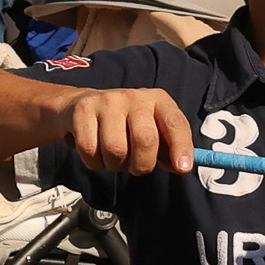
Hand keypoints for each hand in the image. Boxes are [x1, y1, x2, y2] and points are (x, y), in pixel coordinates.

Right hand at [60, 83, 195, 176]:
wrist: (82, 106)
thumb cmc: (124, 124)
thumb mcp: (151, 130)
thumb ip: (167, 149)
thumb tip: (181, 166)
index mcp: (158, 100)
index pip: (175, 123)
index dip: (181, 146)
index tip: (183, 168)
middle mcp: (135, 97)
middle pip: (145, 139)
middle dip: (142, 164)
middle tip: (136, 167)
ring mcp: (107, 101)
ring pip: (116, 150)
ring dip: (115, 165)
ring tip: (114, 156)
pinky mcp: (83, 110)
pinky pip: (90, 151)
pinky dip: (94, 162)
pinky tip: (96, 152)